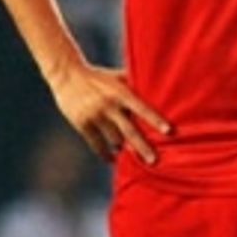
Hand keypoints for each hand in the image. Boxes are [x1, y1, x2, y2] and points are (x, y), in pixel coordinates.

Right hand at [48, 63, 169, 163]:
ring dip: (123, 149)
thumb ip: (133, 83)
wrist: (67, 74)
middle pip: (129, 131)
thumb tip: (158, 85)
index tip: (169, 131)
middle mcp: (109, 105)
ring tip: (132, 156)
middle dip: (143, 147)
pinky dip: (105, 154)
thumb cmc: (96, 76)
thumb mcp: (115, 76)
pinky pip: (96, 144)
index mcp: (120, 92)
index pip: (142, 108)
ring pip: (114, 140)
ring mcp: (95, 115)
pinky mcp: (82, 123)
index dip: (155, 120)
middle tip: (154, 161)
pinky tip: (112, 159)